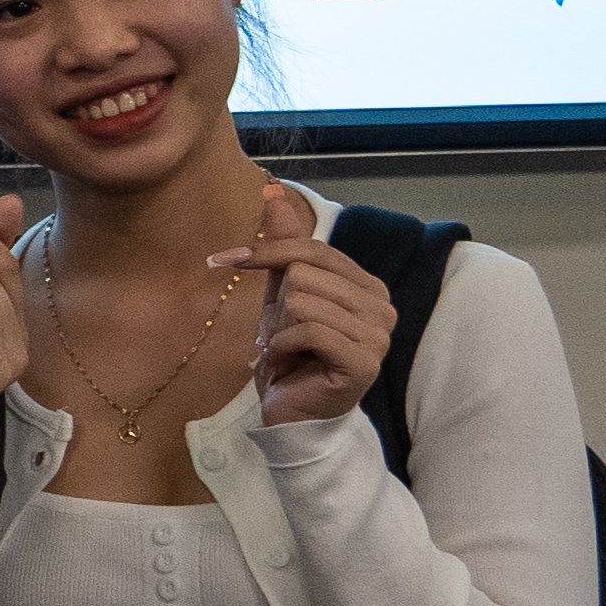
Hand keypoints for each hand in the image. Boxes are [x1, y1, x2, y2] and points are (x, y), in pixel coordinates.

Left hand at [213, 181, 393, 426]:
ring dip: (279, 330)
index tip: (222, 260)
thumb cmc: (292, 353)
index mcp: (368, 286)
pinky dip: (284, 347)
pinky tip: (290, 363)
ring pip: (303, 301)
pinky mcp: (364, 363)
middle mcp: (383, 308)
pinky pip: (308, 331)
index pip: (312, 250)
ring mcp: (379, 337)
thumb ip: (285, 246)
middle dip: (277, 306)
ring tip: (288, 350)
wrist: (292, 412)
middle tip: (282, 335)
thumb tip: (273, 193)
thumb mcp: (282, 292)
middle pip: (304, 275)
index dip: (265, 253)